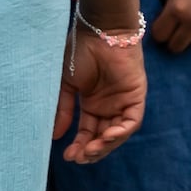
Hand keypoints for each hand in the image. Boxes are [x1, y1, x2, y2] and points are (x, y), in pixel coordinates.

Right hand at [56, 29, 148, 161]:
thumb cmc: (80, 52)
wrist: (99, 32)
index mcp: (91, 103)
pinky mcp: (136, 96)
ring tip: (90, 151)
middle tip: (79, 158)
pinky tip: (106, 137)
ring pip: (117, 133)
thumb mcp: (67, 86)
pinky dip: (121, 132)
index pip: (87, 132)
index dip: (79, 145)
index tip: (67, 156)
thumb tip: (55, 136)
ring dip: (105, 145)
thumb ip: (63, 110)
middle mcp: (108, 105)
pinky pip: (132, 121)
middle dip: (91, 150)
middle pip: (102, 137)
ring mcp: (123, 102)